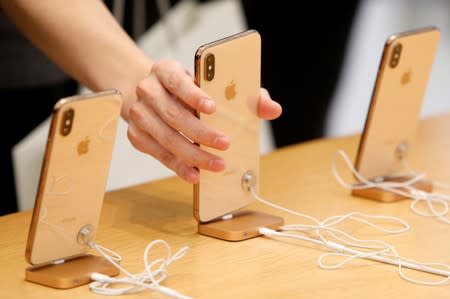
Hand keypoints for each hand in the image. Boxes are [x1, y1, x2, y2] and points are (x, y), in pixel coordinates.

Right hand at [127, 60, 281, 183]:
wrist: (154, 94)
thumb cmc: (189, 89)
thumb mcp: (214, 83)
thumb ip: (245, 94)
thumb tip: (272, 109)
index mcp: (166, 70)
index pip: (178, 80)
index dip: (194, 95)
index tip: (213, 108)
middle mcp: (148, 90)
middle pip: (173, 114)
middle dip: (200, 133)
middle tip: (225, 144)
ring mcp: (140, 114)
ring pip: (164, 137)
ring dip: (192, 154)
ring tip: (216, 165)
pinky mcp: (137, 135)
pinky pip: (157, 154)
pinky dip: (177, 166)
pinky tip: (194, 174)